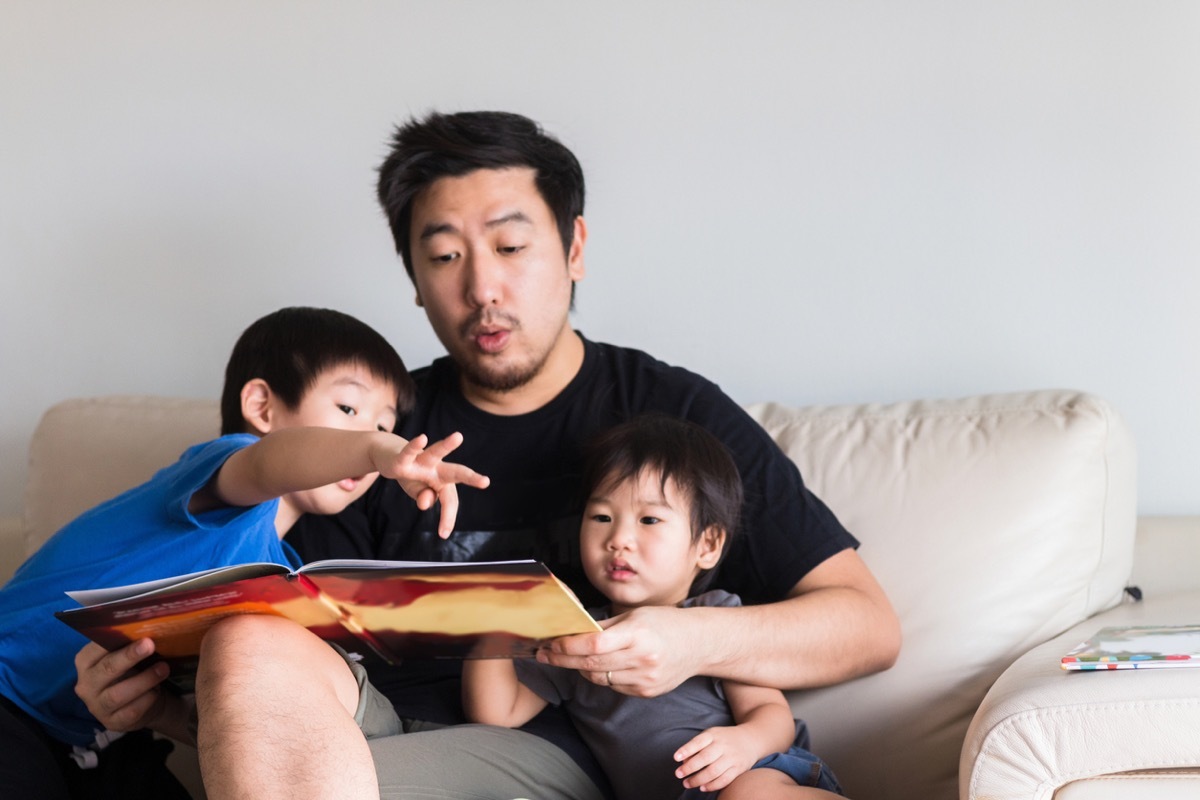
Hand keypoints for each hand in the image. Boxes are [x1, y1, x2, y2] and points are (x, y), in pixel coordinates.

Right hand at [74, 639, 174, 733]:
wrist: (144, 701)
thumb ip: (130, 642)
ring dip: (144, 680)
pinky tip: (157, 691)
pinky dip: (147, 700)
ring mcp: (97, 706)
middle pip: (106, 669)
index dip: (115, 639)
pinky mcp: (112, 722)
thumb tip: (147, 623)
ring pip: (117, 694)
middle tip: (150, 644)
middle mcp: (86, 684)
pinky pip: (130, 711)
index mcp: (86, 662)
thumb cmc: (133, 670)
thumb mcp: (127, 655)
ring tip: (164, 668)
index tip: (135, 631)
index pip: (95, 648)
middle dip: (129, 656)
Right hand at [376, 432, 489, 538]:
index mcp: (443, 480)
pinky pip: (408, 453)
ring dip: (446, 446)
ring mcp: (420, 461)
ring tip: (458, 437)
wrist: (389, 456)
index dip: (448, 517)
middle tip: (485, 482)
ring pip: (435, 452)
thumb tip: (425, 503)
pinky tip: (422, 438)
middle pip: (455, 472)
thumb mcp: (418, 492)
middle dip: (470, 477)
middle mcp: (436, 468)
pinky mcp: (403, 457)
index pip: (450, 501)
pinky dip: (413, 447)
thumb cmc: (411, 475)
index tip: (444, 534)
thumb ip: (425, 498)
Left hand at [537, 605, 701, 696]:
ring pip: (599, 678)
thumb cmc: (666, 623)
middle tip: (545, 654)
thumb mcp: (635, 616)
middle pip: (591, 664)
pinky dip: (603, 676)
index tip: (551, 643)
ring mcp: (645, 679)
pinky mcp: (647, 692)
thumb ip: (604, 626)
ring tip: (570, 658)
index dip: (568, 646)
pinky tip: (602, 665)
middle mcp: (642, 659)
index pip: (594, 645)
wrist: (699, 644)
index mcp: (638, 634)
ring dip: (581, 669)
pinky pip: (614, 686)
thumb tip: (572, 631)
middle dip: (563, 659)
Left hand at [673, 725, 759, 791]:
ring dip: (698, 779)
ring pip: (713, 771)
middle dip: (689, 768)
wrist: (751, 739)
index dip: (686, 750)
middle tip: (678, 774)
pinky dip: (712, 786)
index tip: (675, 758)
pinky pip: (724, 780)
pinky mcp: (738, 768)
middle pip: (705, 758)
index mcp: (714, 734)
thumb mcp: (711, 735)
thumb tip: (682, 762)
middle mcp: (723, 745)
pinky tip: (702, 788)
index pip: (698, 742)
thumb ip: (697, 746)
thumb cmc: (724, 739)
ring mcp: (732, 757)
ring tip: (687, 783)